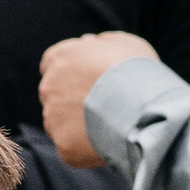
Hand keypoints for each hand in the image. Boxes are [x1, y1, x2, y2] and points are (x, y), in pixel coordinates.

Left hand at [36, 32, 158, 168]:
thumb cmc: (137, 71)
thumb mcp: (124, 43)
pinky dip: (85, 145)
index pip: (52, 63)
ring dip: (78, 123)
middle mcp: (48, 86)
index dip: (71, 72)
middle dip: (72, 98)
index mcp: (60, 57)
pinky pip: (71, 146)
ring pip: (60, 122)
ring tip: (108, 123)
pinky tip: (107, 139)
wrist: (141, 108)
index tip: (86, 79)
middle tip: (101, 103)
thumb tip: (89, 44)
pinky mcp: (62, 145)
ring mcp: (52, 118)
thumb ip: (100, 43)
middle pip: (54, 94)